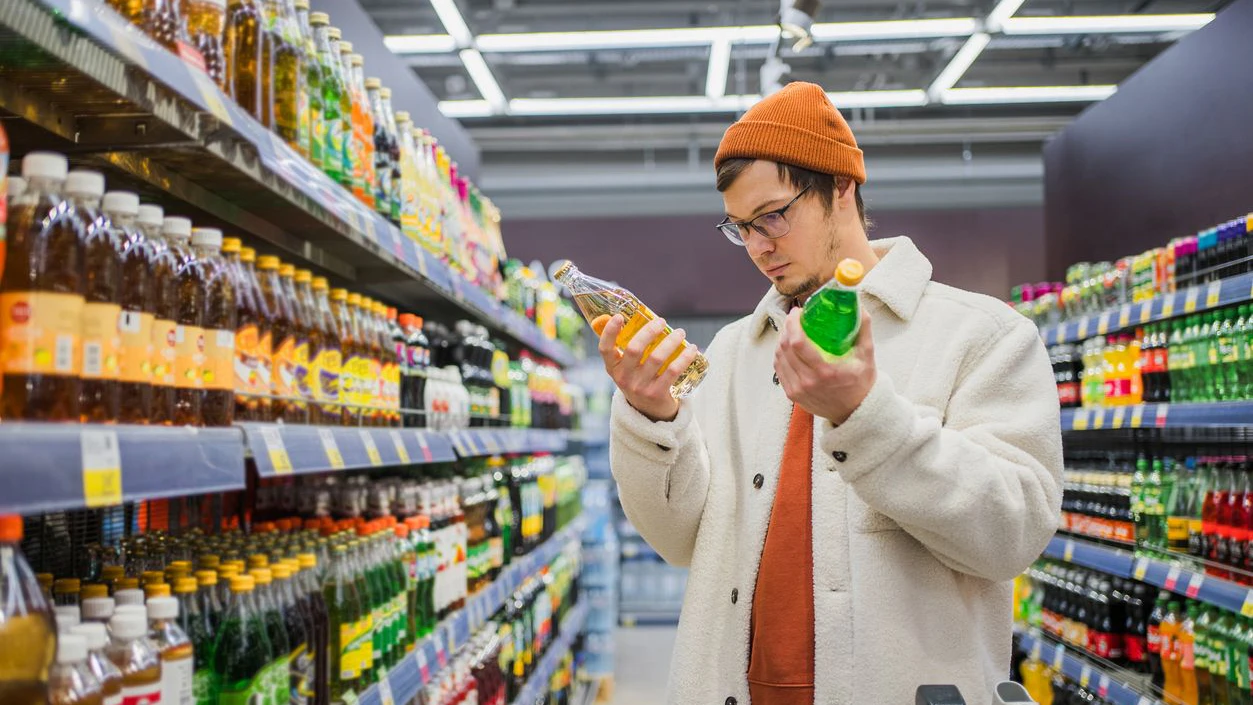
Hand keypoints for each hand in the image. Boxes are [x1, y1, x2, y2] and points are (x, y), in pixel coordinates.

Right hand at [598, 314, 698, 421]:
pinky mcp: (657, 394)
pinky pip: (673, 371)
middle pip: (634, 349)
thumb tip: (648, 320)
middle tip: (661, 321)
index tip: (619, 316)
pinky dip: (684, 357)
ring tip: (680, 332)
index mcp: (613, 368)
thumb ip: (632, 349)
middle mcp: (624, 378)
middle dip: (649, 331)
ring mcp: (640, 387)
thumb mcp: (628, 369)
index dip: (609, 332)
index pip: (605, 349)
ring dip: (671, 341)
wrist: (650, 413)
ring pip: (657, 357)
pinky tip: (692, 349)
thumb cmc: (640, 381)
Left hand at [774, 307, 875, 424]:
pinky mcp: (791, 395)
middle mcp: (808, 382)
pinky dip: (780, 354)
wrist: (855, 413)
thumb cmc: (862, 383)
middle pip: (785, 347)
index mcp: (825, 372)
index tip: (798, 312)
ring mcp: (797, 390)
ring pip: (779, 357)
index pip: (797, 343)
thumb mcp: (867, 356)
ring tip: (791, 330)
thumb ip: (863, 329)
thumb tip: (859, 304)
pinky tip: (788, 346)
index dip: (792, 323)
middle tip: (795, 318)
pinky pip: (779, 369)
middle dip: (787, 328)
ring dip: (782, 339)